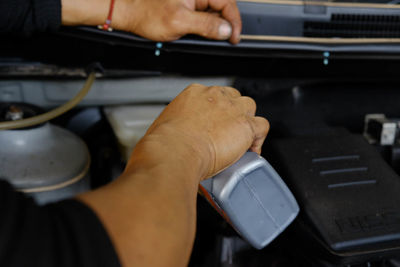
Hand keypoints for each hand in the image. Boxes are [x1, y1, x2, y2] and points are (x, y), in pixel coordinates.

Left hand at [62, 0, 241, 43]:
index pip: (227, 3)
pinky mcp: (187, 7)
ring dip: (215, 27)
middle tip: (225, 41)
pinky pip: (203, 16)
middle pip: (222, 8)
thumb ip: (206, 25)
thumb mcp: (180, 22)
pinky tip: (198, 34)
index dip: (234, 22)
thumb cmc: (147, 14)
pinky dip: (205, 27)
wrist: (130, 15)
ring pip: (213, 13)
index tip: (235, 37)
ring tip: (208, 38)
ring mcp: (192, 1)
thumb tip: (226, 29)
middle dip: (225, 25)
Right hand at [128, 84, 268, 179]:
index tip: (214, 123)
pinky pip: (262, 126)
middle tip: (226, 132)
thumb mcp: (165, 125)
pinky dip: (259, 138)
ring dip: (247, 122)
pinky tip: (251, 150)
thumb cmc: (165, 144)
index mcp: (194, 93)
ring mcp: (232, 109)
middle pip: (233, 98)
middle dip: (232, 114)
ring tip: (241, 140)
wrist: (174, 152)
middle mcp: (215, 96)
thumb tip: (178, 135)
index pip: (212, 96)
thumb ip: (177, 125)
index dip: (216, 111)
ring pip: (249, 108)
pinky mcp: (245, 125)